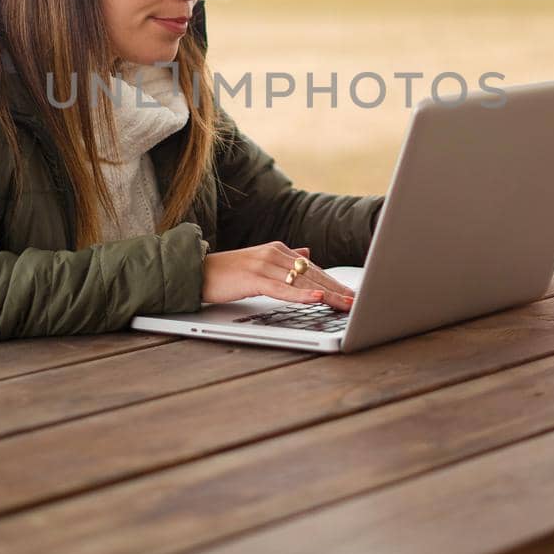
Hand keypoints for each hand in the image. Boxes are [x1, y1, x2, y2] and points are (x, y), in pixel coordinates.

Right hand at [201, 241, 356, 311]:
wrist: (196, 271)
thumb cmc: (227, 273)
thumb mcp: (260, 265)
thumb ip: (284, 260)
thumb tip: (307, 254)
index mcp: (278, 250)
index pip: (313, 269)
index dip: (334, 283)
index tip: (352, 295)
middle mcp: (275, 254)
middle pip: (313, 275)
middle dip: (336, 290)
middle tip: (357, 302)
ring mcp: (265, 264)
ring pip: (303, 282)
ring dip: (327, 294)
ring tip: (346, 303)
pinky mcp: (254, 278)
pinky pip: (283, 289)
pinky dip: (302, 295)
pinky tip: (318, 299)